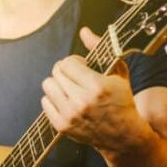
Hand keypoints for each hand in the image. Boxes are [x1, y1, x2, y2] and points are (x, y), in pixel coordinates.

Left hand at [41, 27, 139, 149]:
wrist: (122, 135)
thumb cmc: (121, 100)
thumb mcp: (118, 72)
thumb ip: (99, 49)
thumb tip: (84, 31)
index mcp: (97, 87)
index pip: (67, 63)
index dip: (75, 62)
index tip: (83, 67)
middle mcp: (81, 102)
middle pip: (56, 72)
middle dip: (65, 71)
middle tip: (76, 78)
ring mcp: (70, 115)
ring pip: (47, 86)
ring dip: (58, 84)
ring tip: (70, 89)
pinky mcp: (62, 126)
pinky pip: (45, 102)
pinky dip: (53, 99)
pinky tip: (66, 101)